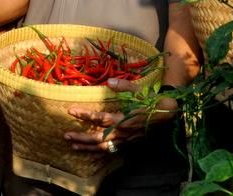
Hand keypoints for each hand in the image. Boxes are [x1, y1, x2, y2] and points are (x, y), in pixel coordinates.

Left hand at [63, 78, 177, 152]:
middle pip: (98, 138)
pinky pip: (110, 151)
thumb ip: (124, 86)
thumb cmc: (151, 101)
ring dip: (87, 147)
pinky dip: (98, 152)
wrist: (166, 114)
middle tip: (66, 135)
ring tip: (72, 145)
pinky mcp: (127, 143)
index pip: (101, 118)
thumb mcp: (139, 90)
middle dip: (81, 137)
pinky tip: (88, 150)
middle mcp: (123, 132)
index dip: (86, 115)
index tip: (71, 111)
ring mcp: (125, 140)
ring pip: (103, 147)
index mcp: (124, 118)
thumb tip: (108, 82)